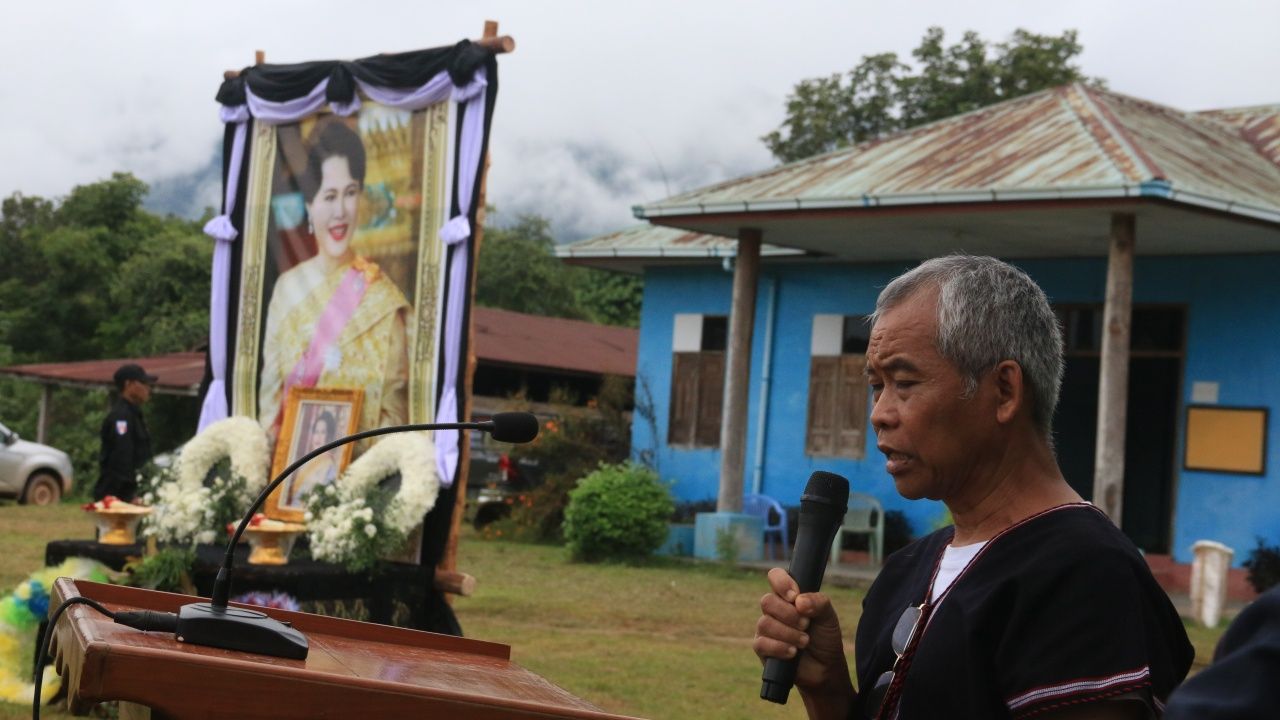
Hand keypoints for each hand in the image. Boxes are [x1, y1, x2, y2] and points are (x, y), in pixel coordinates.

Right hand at [754, 567, 854, 714]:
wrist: (825, 668)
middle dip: (789, 615)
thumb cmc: (825, 638)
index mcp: (788, 596)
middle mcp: (774, 610)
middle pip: (767, 601)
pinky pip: (761, 643)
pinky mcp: (762, 648)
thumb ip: (818, 603)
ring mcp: (766, 628)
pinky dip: (780, 647)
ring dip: (788, 633)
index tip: (795, 596)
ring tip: (804, 642)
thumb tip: (799, 601)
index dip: (781, 583)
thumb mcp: (828, 617)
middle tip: (806, 624)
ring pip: (765, 623)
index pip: (775, 576)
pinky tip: (793, 653)